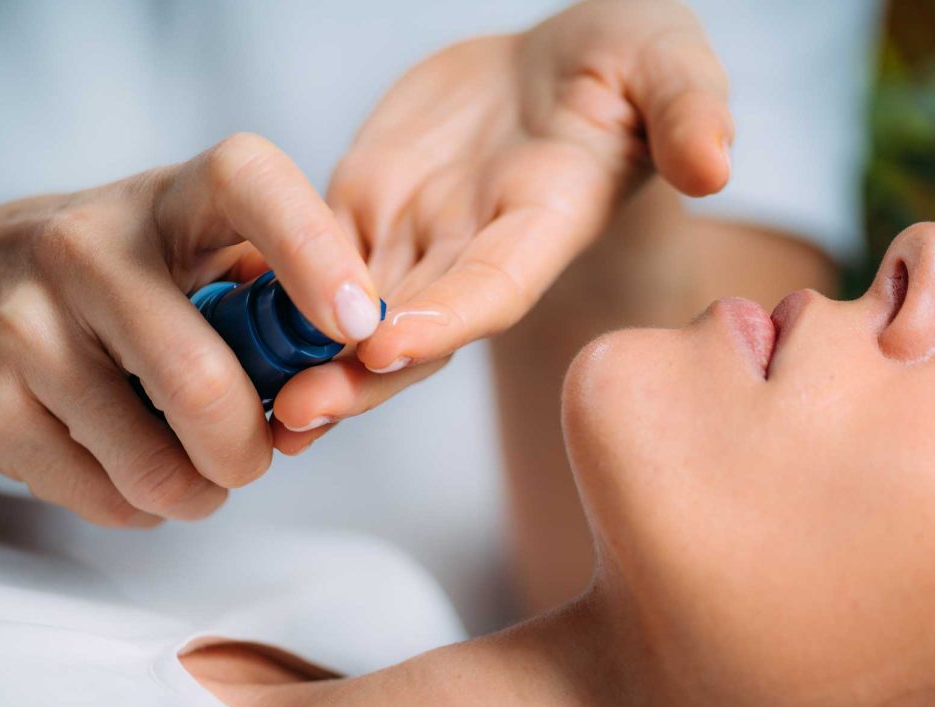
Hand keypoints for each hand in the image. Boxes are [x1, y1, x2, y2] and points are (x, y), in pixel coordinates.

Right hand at [0, 133, 377, 525]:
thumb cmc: (109, 274)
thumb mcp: (185, 246)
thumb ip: (270, 296)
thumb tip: (344, 365)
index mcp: (165, 201)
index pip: (246, 184)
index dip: (314, 254)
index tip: (356, 323)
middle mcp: (86, 250)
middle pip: (205, 385)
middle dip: (250, 450)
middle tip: (252, 453)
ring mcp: (26, 327)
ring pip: (156, 467)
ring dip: (200, 490)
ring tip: (191, 464)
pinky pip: (106, 498)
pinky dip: (142, 503)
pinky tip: (126, 461)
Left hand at [271, 0, 731, 449]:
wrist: (563, 72)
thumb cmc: (630, 67)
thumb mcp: (669, 62)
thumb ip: (689, 108)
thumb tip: (714, 162)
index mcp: (544, 221)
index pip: (496, 282)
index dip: (449, 317)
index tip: (391, 345)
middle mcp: (478, 249)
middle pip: (417, 327)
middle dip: (359, 376)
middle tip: (294, 417)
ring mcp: (421, 237)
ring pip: (355, 315)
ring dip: (304, 361)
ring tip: (242, 399)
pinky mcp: (371, 213)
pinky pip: (315, 267)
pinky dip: (273, 302)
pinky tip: (220, 330)